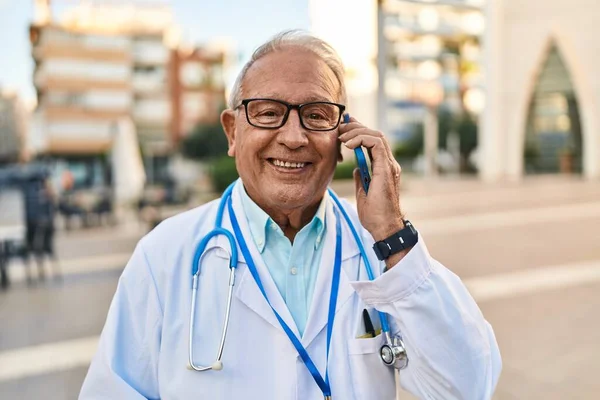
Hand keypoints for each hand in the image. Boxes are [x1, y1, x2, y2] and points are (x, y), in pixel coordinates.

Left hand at [338, 116, 404, 242]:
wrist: (384, 227)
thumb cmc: (375, 215)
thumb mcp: (363, 192)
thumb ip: (362, 178)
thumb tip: (357, 169)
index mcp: (383, 168)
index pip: (372, 142)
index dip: (358, 132)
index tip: (344, 128)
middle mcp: (389, 164)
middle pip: (375, 135)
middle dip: (356, 127)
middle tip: (340, 128)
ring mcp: (389, 165)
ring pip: (376, 136)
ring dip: (357, 132)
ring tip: (342, 137)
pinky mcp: (387, 168)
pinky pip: (376, 144)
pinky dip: (362, 139)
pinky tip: (349, 145)